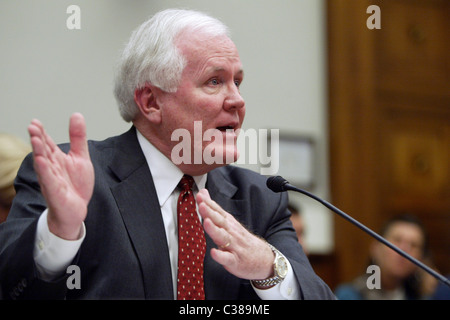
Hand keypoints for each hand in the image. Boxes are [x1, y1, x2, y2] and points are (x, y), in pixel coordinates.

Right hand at [28, 113, 93, 239]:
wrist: (77, 210)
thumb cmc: (76, 185)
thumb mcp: (81, 157)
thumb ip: (77, 138)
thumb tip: (77, 115)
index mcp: (56, 158)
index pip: (47, 143)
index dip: (42, 133)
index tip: (35, 121)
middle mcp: (51, 168)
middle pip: (43, 151)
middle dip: (38, 139)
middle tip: (32, 126)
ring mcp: (52, 179)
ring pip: (43, 164)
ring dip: (39, 152)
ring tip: (35, 139)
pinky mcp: (55, 191)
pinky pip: (49, 180)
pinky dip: (45, 171)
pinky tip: (41, 161)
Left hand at [196, 189, 273, 279]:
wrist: (263, 259)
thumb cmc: (242, 240)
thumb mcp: (229, 222)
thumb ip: (214, 209)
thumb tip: (203, 193)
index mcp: (229, 223)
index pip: (218, 211)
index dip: (208, 203)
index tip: (200, 195)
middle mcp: (231, 232)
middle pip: (220, 221)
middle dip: (210, 213)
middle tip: (202, 205)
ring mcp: (233, 247)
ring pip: (223, 237)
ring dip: (214, 230)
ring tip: (207, 223)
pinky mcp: (235, 261)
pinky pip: (227, 258)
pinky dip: (220, 256)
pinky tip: (214, 252)